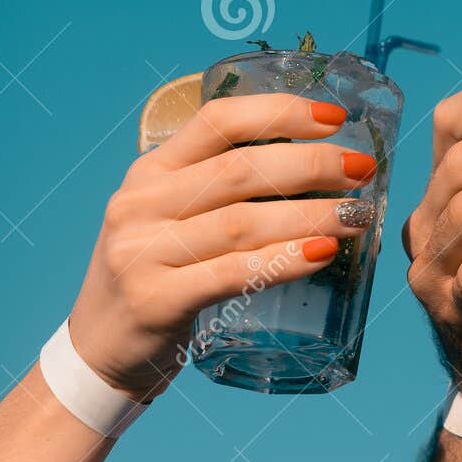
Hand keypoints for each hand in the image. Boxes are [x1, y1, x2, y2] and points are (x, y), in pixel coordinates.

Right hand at [70, 95, 378, 399]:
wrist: (99, 349)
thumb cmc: (157, 274)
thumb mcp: (171, 216)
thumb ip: (222, 190)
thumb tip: (321, 168)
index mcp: (150, 171)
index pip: (217, 121)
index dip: (280, 112)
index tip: (335, 118)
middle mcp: (141, 203)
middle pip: (240, 170)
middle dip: (311, 165)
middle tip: (362, 170)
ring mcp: (143, 251)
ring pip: (243, 222)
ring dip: (311, 215)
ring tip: (358, 216)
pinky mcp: (155, 300)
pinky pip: (233, 273)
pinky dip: (284, 261)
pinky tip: (323, 254)